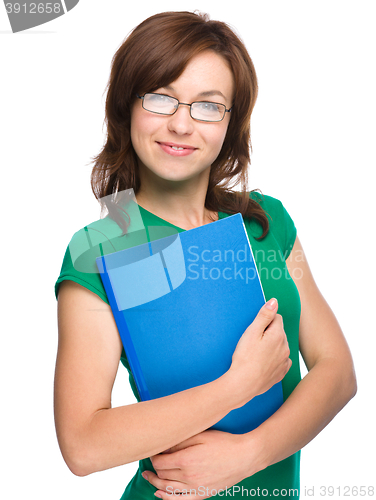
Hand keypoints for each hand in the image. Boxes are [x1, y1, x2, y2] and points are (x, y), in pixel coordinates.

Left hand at [143, 429, 260, 498]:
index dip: (153, 456)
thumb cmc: (223, 442)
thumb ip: (180, 441)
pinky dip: (167, 498)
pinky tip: (159, 494)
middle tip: (149, 461)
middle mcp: (189, 476)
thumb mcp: (201, 435)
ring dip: (155, 483)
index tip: (152, 450)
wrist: (244, 457)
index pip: (160, 462)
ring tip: (147, 477)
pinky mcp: (202, 494)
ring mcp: (195, 487)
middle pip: (162, 475)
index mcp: (186, 460)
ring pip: (167, 488)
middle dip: (153, 468)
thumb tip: (164, 446)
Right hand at [228, 298, 291, 407]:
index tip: (255, 330)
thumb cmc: (245, 357)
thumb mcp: (251, 332)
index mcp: (278, 335)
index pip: (277, 318)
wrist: (243, 384)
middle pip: (279, 332)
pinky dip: (273, 359)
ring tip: (256, 354)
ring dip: (271, 346)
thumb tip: (274, 301)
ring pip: (280, 346)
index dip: (264, 321)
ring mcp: (284, 361)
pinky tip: (262, 362)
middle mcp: (285, 347)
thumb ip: (264, 315)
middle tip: (253, 342)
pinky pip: (280, 360)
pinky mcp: (281, 373)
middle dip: (268, 333)